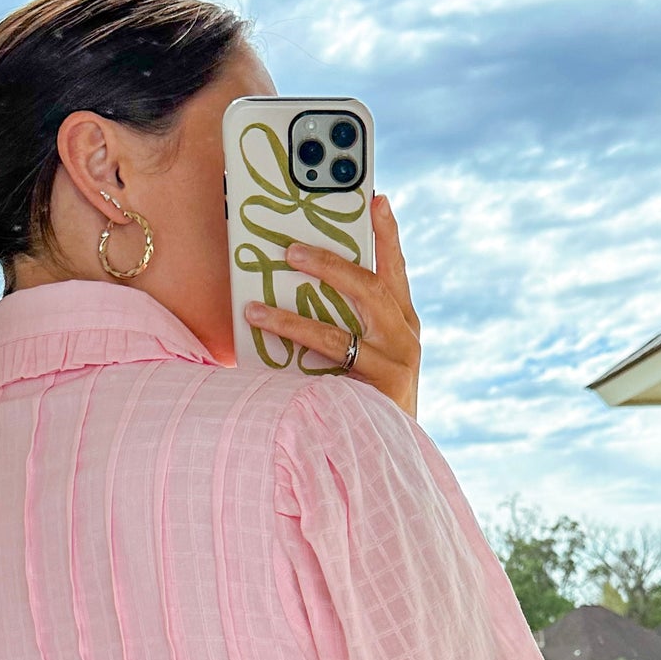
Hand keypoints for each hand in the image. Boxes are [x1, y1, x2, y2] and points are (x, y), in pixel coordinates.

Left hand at [243, 194, 420, 416]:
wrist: (392, 462)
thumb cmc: (369, 405)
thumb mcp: (366, 359)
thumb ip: (347, 326)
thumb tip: (293, 291)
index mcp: (403, 323)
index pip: (395, 270)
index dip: (387, 233)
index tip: (376, 197)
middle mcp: (406, 337)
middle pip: (369, 285)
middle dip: (328, 263)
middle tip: (288, 249)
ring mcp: (397, 362)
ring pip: (342, 326)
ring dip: (292, 314)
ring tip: (253, 307)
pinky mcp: (382, 387)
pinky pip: (331, 356)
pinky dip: (296, 342)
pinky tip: (263, 334)